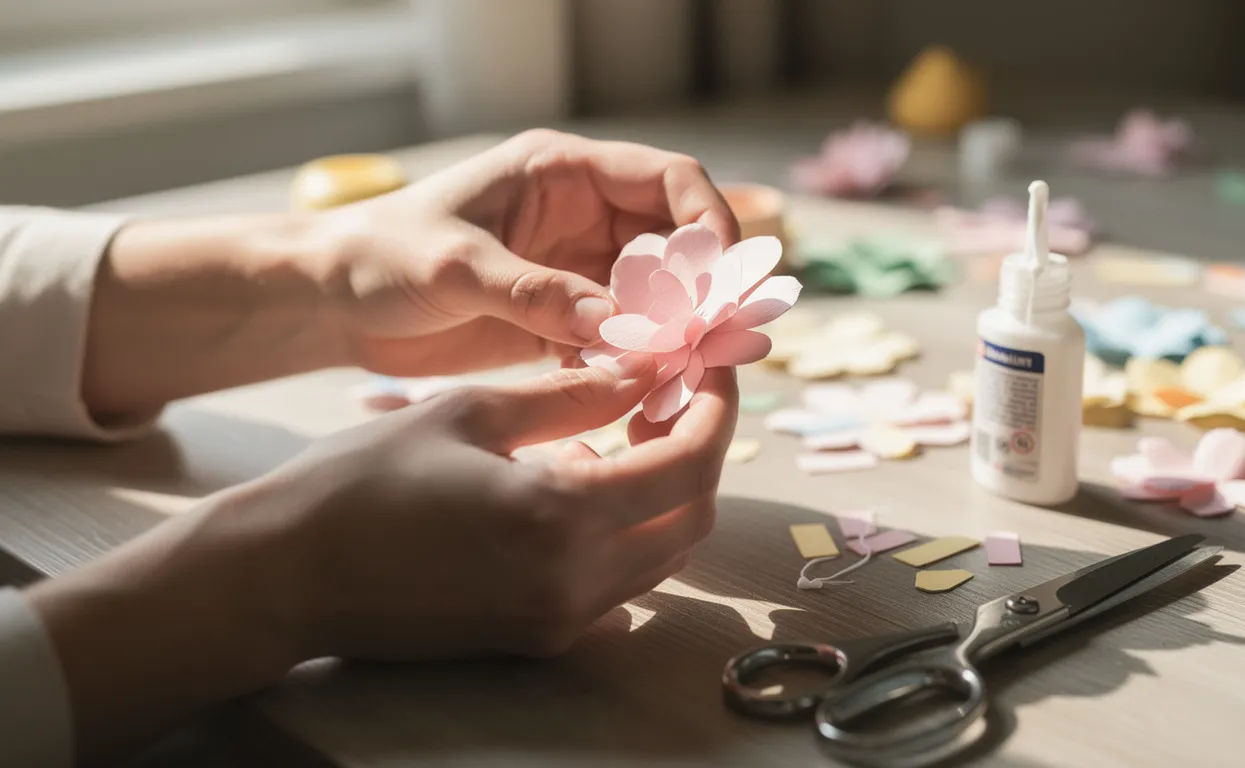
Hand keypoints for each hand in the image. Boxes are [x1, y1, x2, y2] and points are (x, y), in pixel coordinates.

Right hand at [29, 359, 737, 761]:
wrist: (287, 576)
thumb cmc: (362, 481)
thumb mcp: (469, 412)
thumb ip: (570, 396)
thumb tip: (641, 372)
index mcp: (559, 516)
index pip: (689, 466)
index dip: (715, 413)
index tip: (710, 372)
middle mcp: (573, 582)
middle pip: (690, 519)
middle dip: (698, 453)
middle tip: (672, 399)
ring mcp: (558, 620)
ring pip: (661, 556)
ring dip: (665, 493)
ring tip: (628, 435)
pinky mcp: (538, 638)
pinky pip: (620, 586)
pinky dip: (628, 533)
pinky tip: (587, 487)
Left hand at [80, 130, 736, 417]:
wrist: (331, 303)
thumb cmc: (381, 257)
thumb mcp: (456, 266)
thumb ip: (536, 293)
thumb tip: (617, 325)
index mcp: (564, 175)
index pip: (670, 178)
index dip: (707, 220)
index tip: (718, 277)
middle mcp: (583, 217)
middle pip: (675, 244)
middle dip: (698, 291)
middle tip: (710, 343)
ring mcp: (575, 270)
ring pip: (655, 298)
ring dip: (671, 335)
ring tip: (680, 377)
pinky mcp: (561, 318)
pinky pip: (620, 339)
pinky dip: (634, 364)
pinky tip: (631, 394)